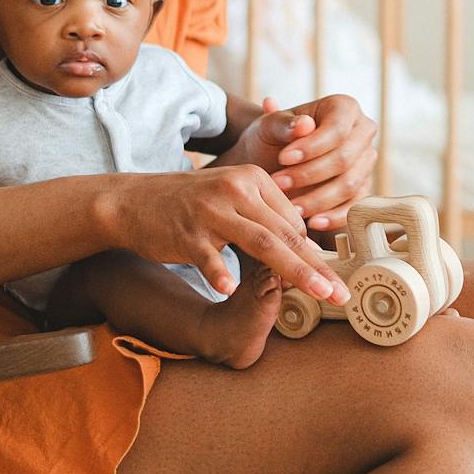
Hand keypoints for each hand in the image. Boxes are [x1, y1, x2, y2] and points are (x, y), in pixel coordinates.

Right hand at [116, 163, 349, 305]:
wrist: (132, 201)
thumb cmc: (189, 205)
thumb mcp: (231, 198)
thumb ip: (265, 217)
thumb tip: (305, 246)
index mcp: (253, 179)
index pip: (293, 220)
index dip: (313, 253)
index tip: (332, 278)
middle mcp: (236, 190)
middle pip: (286, 233)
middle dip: (317, 266)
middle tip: (341, 292)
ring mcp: (211, 211)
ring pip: (262, 243)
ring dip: (294, 272)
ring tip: (318, 293)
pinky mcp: (186, 232)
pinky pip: (208, 256)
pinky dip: (219, 273)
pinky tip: (229, 290)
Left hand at [224, 94, 375, 232]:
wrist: (268, 162)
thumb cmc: (270, 139)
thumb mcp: (267, 127)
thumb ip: (282, 123)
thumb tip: (304, 125)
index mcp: (345, 108)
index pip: (337, 129)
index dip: (312, 147)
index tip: (283, 159)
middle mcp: (363, 133)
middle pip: (345, 158)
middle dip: (310, 175)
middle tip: (279, 183)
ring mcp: (365, 163)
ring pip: (349, 185)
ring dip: (317, 199)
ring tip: (289, 207)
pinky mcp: (362, 190)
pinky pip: (354, 207)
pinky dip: (333, 217)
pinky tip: (311, 222)